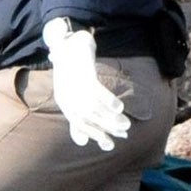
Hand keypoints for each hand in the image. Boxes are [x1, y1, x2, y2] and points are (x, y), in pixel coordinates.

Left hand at [44, 18, 129, 151]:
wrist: (70, 44)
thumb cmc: (72, 73)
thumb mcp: (71, 96)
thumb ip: (77, 117)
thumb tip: (82, 142)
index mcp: (64, 103)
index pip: (79, 124)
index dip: (95, 135)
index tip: (110, 145)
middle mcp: (67, 96)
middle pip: (87, 117)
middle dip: (106, 128)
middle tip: (123, 135)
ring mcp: (74, 86)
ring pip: (93, 107)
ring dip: (110, 118)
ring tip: (125, 125)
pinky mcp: (84, 74)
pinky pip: (97, 91)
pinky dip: (108, 100)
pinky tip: (119, 108)